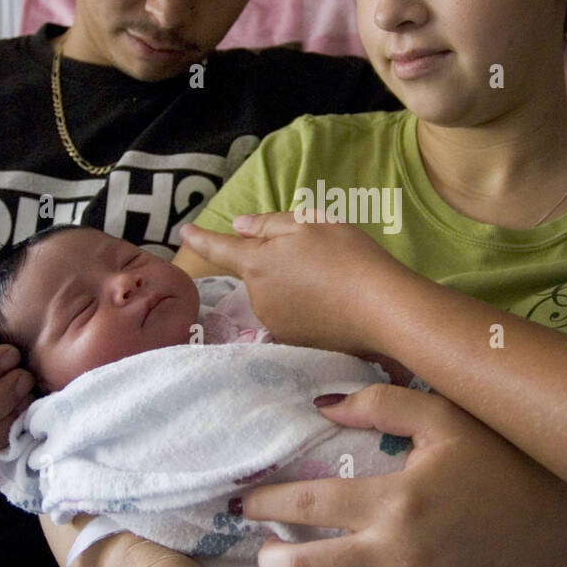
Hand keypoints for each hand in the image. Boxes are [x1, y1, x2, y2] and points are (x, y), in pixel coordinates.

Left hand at [179, 213, 406, 354]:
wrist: (381, 309)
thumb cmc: (347, 256)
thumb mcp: (310, 224)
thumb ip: (268, 225)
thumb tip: (237, 227)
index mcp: (257, 263)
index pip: (219, 249)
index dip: (201, 238)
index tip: (184, 232)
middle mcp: (258, 298)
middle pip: (256, 274)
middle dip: (274, 263)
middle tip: (316, 255)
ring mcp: (276, 324)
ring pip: (275, 296)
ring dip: (292, 286)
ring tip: (331, 279)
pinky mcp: (296, 343)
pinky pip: (293, 317)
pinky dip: (306, 308)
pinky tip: (333, 302)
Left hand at [242, 384, 566, 566]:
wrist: (562, 523)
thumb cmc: (500, 462)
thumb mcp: (446, 417)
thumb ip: (381, 403)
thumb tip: (321, 404)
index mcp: (397, 500)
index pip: (303, 506)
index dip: (264, 503)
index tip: (249, 503)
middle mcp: (400, 557)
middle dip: (271, 561)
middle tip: (268, 550)